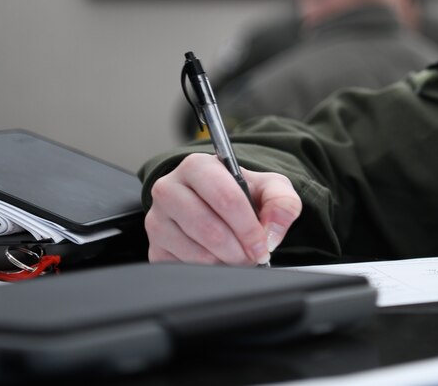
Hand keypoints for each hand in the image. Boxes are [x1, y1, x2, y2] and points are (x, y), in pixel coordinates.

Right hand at [146, 152, 301, 264]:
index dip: (248, 227)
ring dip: (225, 262)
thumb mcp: (270, 188)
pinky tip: (219, 259)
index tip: (262, 244)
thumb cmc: (242, 192)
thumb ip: (282, 202)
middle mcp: (169, 189)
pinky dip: (208, 270)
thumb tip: (272, 231)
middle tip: (254, 256)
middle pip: (208, 228)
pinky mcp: (155, 248)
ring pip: (195, 252)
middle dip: (238, 249)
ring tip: (239, 255)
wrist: (221, 203)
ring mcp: (157, 220)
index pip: (225, 198)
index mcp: (197, 166)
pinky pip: (183, 268)